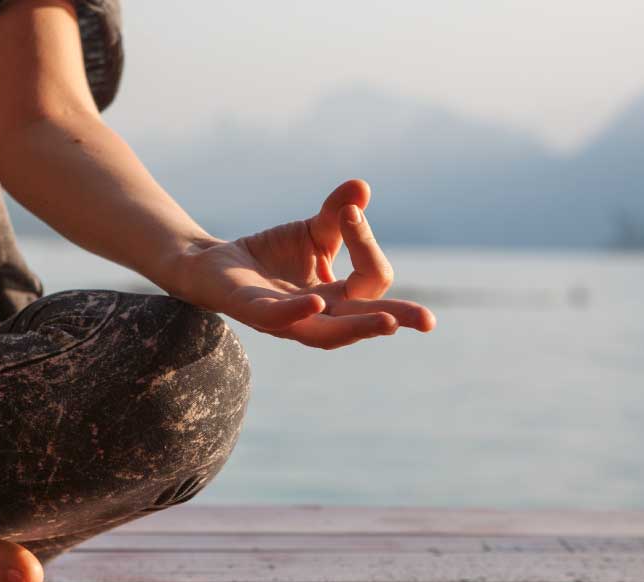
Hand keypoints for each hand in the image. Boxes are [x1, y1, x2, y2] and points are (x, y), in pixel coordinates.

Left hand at [173, 180, 435, 348]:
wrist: (215, 264)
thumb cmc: (271, 254)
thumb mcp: (313, 230)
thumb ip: (339, 214)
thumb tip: (362, 187)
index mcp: (338, 298)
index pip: (371, 279)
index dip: (367, 244)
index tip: (351, 210)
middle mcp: (319, 315)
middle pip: (364, 320)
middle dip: (397, 317)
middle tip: (428, 321)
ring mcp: (287, 319)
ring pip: (328, 332)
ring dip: (358, 328)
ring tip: (388, 323)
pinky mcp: (254, 312)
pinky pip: (280, 318)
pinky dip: (298, 312)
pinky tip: (315, 303)